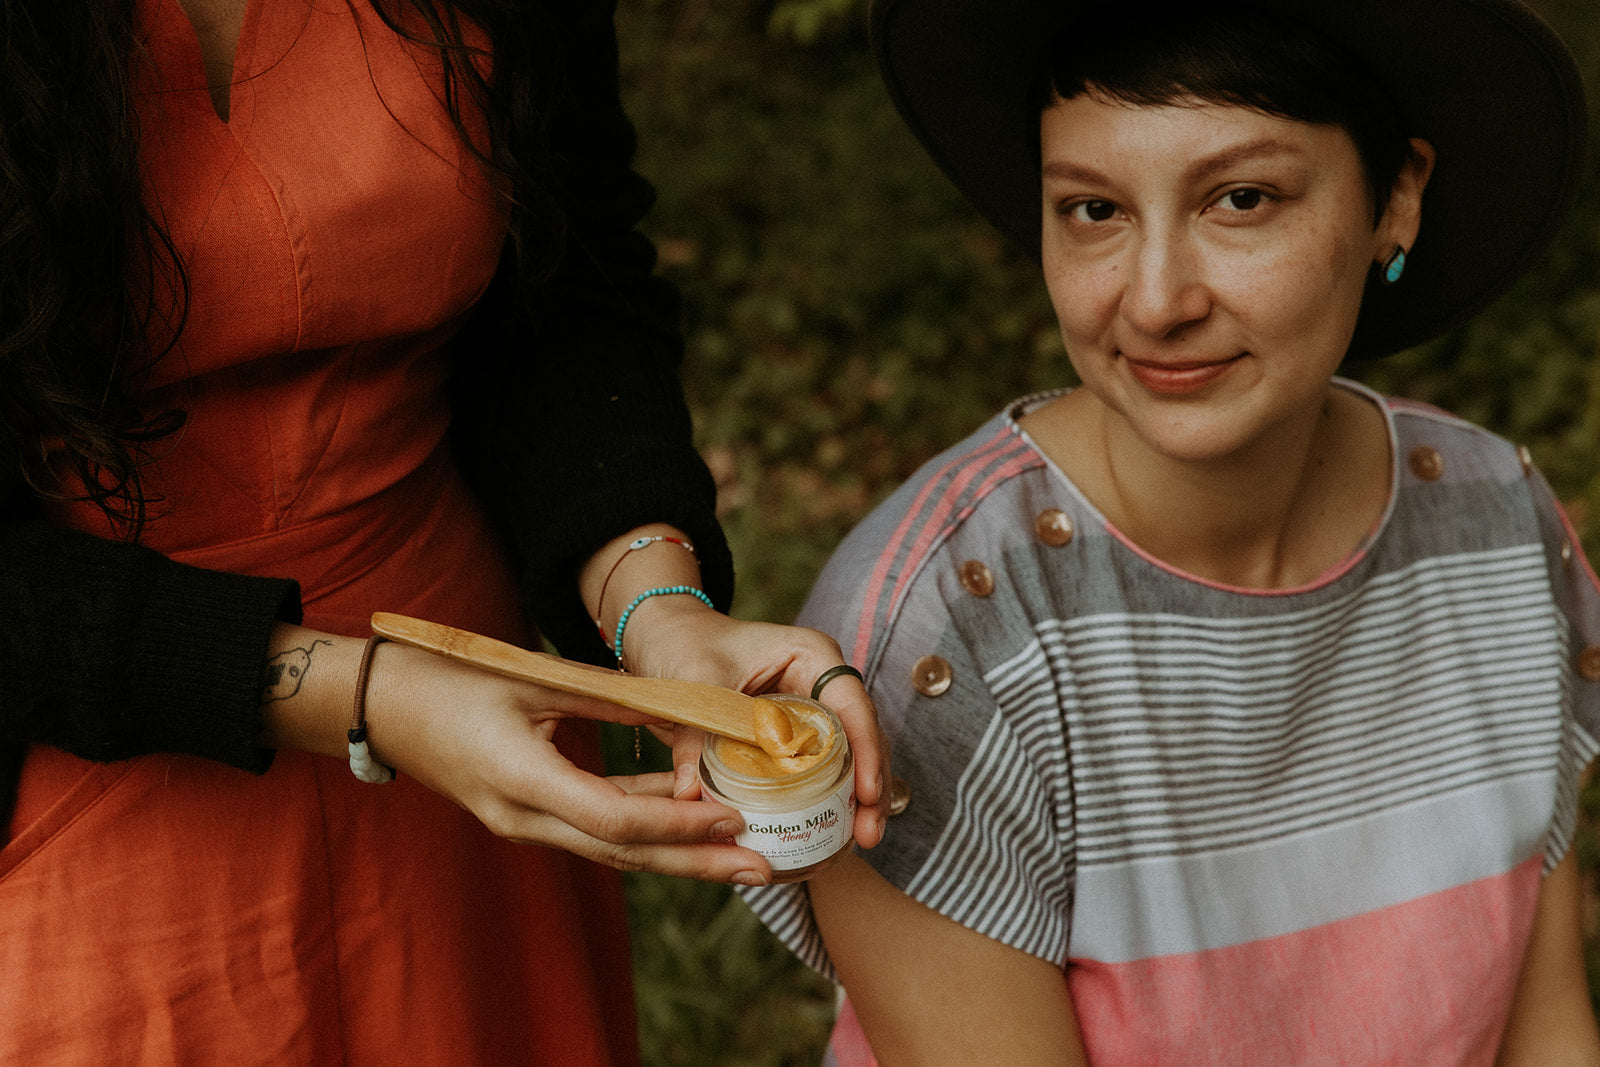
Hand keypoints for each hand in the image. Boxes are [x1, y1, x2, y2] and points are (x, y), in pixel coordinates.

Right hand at [361, 641, 774, 883]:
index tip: (735, 816)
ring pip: (613, 852)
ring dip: (678, 856)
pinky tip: (690, 824)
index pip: (615, 820)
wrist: (385, 707)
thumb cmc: (453, 681)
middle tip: (763, 869)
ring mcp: (524, 825)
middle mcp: (524, 818)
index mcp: (523, 781)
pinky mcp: (528, 817)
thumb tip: (684, 710)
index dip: (680, 825)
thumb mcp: (535, 679)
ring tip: (741, 857)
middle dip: (697, 864)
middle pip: (624, 855)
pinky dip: (645, 832)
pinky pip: (595, 832)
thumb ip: (610, 698)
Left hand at [615, 598, 889, 849]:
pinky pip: (813, 773)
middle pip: (860, 738)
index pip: (852, 705)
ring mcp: (807, 712)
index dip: (866, 750)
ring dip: (853, 801)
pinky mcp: (788, 739)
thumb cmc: (683, 643)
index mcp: (810, 656)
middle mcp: (819, 683)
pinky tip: (826, 836)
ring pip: (845, 760)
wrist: (663, 639)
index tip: (868, 794)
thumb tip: (690, 795)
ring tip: (855, 842)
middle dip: (869, 787)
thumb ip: (694, 737)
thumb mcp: (692, 684)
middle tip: (867, 835)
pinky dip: (822, 802)